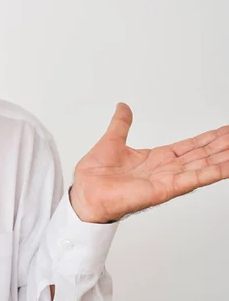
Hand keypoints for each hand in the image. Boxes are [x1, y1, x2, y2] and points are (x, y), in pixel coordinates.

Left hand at [70, 103, 228, 223]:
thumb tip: (123, 107)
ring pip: (203, 166)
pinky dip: (212, 172)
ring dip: (222, 157)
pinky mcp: (164, 190)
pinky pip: (193, 180)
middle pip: (202, 155)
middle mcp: (165, 170)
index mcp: (156, 159)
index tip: (225, 131)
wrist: (85, 193)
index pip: (189, 147)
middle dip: (221, 145)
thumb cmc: (95, 176)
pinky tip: (227, 165)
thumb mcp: (112, 140)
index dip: (207, 139)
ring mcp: (167, 180)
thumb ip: (121, 124)